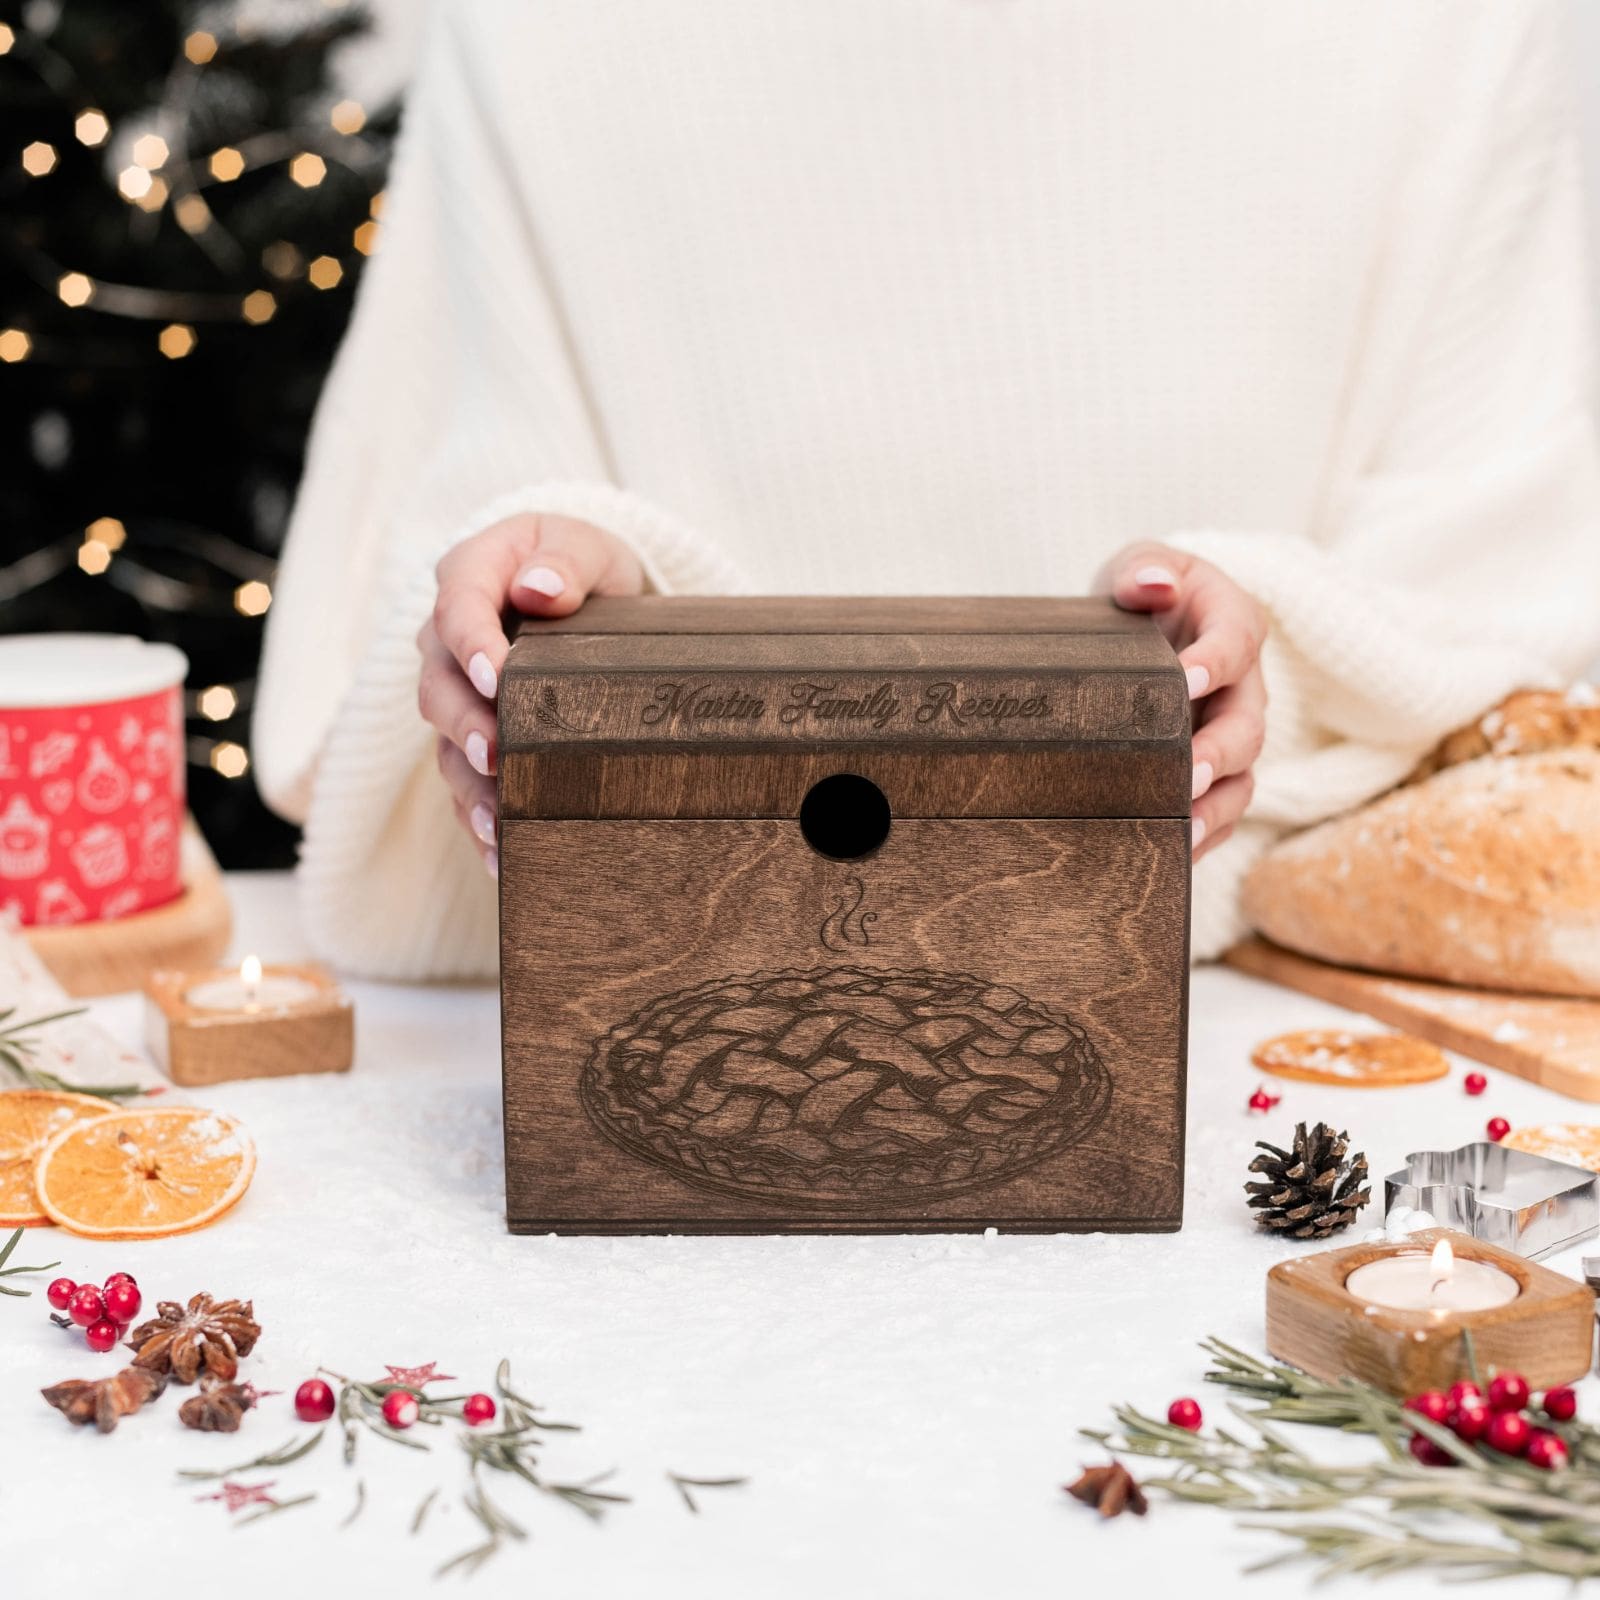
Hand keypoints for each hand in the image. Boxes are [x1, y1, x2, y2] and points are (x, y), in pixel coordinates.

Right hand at [416, 512, 644, 874]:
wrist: (589, 598)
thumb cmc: (583, 567)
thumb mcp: (587, 546)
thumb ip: (566, 558)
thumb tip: (538, 588)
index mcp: (469, 576)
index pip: (457, 608)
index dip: (472, 644)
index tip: (496, 676)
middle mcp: (448, 641)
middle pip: (438, 686)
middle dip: (464, 724)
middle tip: (494, 754)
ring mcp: (457, 694)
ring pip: (445, 745)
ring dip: (469, 787)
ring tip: (498, 823)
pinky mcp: (472, 738)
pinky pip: (464, 786)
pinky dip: (480, 822)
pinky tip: (502, 857)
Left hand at [1097, 543, 1266, 858]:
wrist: (1140, 633)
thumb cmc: (1144, 596)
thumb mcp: (1141, 567)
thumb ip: (1143, 569)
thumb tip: (1152, 584)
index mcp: (1234, 624)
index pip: (1236, 643)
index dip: (1216, 661)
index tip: (1186, 678)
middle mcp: (1244, 686)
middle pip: (1246, 726)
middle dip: (1219, 753)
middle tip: (1190, 772)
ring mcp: (1232, 734)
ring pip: (1241, 778)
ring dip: (1215, 807)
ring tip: (1184, 829)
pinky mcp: (1216, 772)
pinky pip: (1221, 809)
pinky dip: (1204, 832)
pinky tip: (1174, 851)